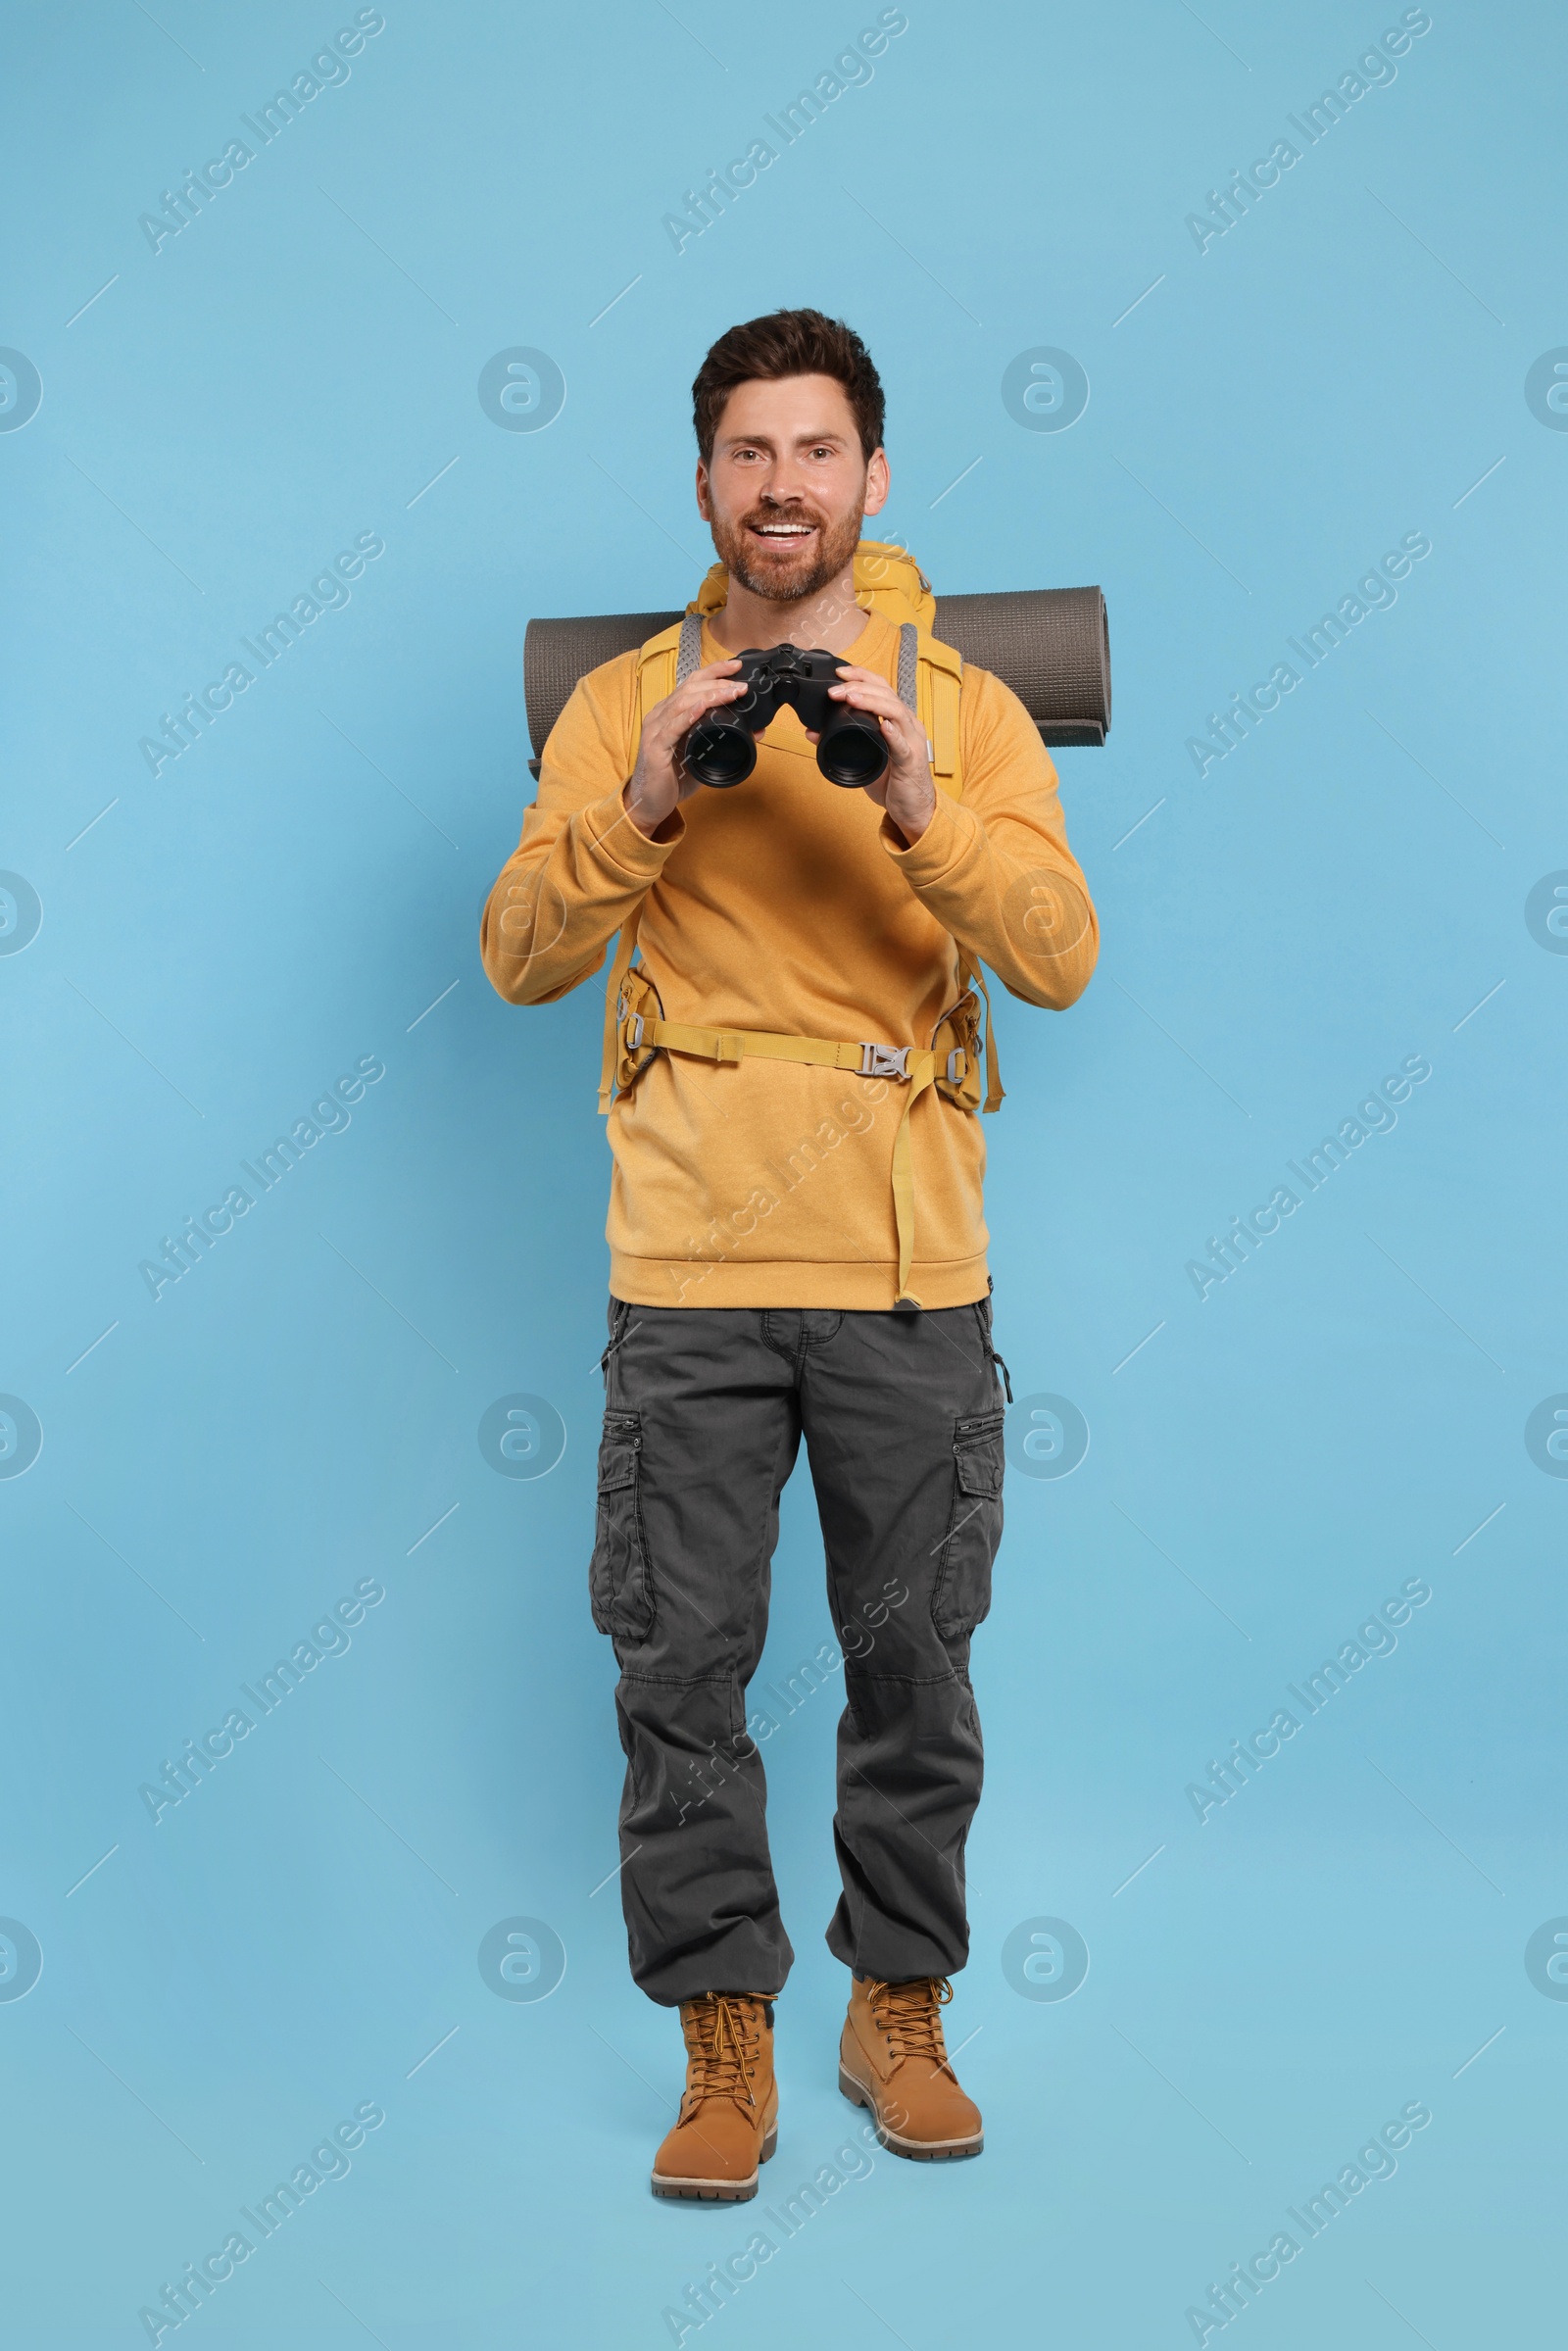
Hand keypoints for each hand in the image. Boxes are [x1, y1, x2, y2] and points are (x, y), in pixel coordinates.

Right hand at [623, 657, 745, 838]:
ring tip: (731, 693)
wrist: (650, 803)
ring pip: (683, 703)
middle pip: (689, 687)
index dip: (714, 671)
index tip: (736, 666)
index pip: (692, 683)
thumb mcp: (704, 755)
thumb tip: (757, 730)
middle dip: (717, 682)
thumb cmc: (674, 778)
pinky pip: (672, 728)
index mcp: (670, 713)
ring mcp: (656, 730)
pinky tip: (700, 709)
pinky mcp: (655, 748)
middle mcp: (661, 716)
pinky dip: (688, 716)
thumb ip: (725, 741)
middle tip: (741, 683)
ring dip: (710, 695)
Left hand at [806, 664, 936, 843]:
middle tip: (835, 689)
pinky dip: (892, 733)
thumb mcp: (863, 758)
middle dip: (859, 686)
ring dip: (871, 702)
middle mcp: (907, 725)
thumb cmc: (892, 782)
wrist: (913, 810)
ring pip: (895, 711)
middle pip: (886, 694)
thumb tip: (812, 732)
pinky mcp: (911, 761)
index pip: (881, 688)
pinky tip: (882, 726)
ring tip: (851, 698)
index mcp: (897, 720)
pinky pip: (902, 744)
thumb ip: (840, 743)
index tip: (839, 672)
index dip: (861, 676)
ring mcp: (911, 741)